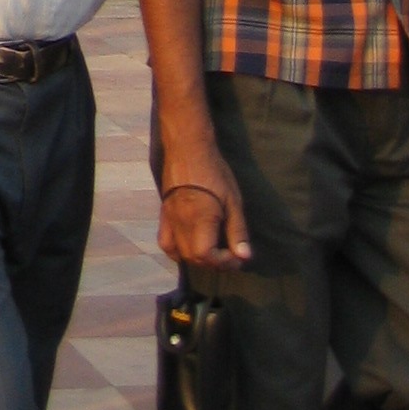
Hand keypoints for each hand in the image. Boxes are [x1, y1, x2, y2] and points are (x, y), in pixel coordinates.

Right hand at [157, 145, 251, 270]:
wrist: (187, 147)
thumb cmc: (215, 171)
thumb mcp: (233, 200)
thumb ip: (237, 230)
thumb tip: (244, 257)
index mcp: (199, 218)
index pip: (206, 255)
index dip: (224, 261)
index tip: (237, 254)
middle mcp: (181, 222)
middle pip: (193, 258)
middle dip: (214, 262)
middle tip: (230, 253)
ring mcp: (170, 218)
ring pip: (179, 253)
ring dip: (197, 259)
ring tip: (212, 250)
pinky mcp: (164, 213)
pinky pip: (165, 242)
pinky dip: (177, 252)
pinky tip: (190, 247)